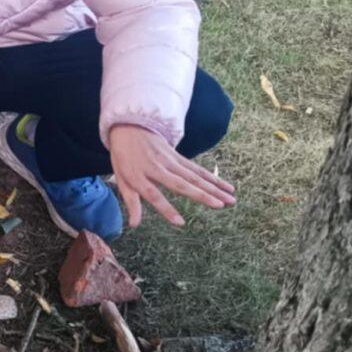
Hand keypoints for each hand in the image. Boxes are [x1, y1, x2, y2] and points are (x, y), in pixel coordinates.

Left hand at [108, 124, 235, 229]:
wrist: (130, 126)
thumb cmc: (124, 157)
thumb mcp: (120, 178)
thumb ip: (130, 202)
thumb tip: (134, 225)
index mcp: (139, 176)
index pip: (153, 195)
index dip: (166, 209)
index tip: (180, 223)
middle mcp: (157, 168)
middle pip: (181, 184)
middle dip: (201, 196)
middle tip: (220, 206)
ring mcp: (169, 161)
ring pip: (194, 176)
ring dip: (214, 188)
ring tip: (231, 199)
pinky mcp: (178, 156)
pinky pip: (197, 169)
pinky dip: (213, 178)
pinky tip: (227, 187)